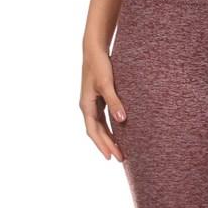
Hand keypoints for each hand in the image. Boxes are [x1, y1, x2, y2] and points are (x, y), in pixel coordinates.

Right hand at [79, 45, 125, 161]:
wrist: (94, 49)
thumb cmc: (99, 65)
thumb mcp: (107, 83)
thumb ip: (114, 101)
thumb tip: (121, 119)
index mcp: (86, 105)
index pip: (93, 131)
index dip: (102, 144)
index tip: (111, 156)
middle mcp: (87, 107)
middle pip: (97, 132)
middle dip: (108, 145)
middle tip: (120, 158)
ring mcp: (92, 104)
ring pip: (100, 127)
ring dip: (109, 139)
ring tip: (120, 151)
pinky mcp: (98, 99)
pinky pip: (103, 120)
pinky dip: (110, 129)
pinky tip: (119, 134)